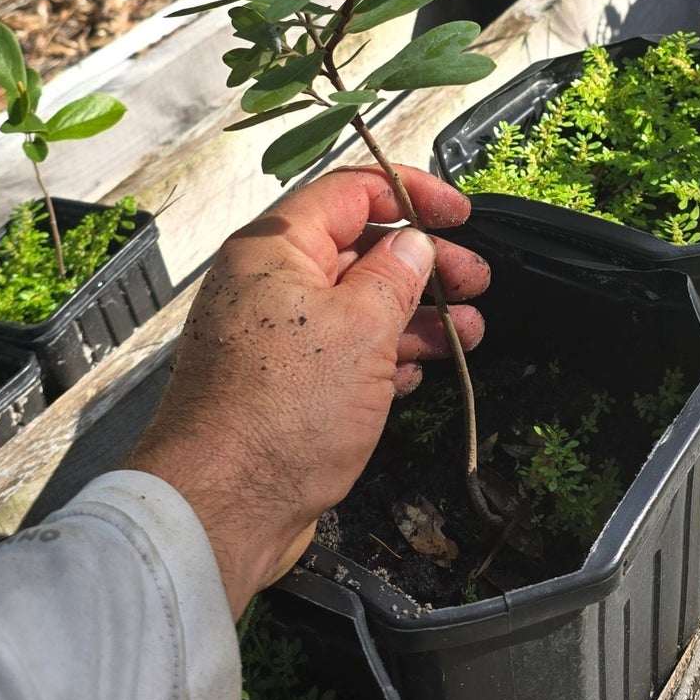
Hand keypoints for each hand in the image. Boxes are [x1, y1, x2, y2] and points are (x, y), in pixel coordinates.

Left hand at [126, 164, 487, 616]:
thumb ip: (395, 274)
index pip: (351, 191)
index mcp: (276, 248)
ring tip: (470, 333)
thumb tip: (414, 243)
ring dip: (416, 316)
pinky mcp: (283, 386)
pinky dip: (383, 357)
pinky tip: (418, 373)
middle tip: (477, 282)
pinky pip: (342, 354)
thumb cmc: (287, 407)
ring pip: (357, 306)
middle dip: (424, 264)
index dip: (412, 194)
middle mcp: (270, 283)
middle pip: (359, 250)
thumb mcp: (361, 327)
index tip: (461, 215)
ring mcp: (275, 337)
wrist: (222, 508)